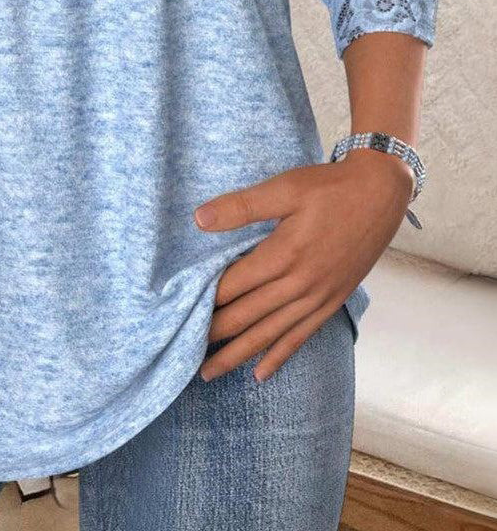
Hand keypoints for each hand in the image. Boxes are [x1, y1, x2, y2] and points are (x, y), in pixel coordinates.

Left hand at [194, 148, 413, 381]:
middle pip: (246, 316)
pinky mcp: (333, 301)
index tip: (178, 315)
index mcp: (283, 254)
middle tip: (182, 353)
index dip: (204, 300)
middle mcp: (300, 283)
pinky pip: (301, 336)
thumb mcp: (284, 188)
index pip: (233, 285)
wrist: (381, 193)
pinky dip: (279, 355)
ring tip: (210, 373)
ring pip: (270, 334)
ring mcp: (318, 297)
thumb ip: (242, 206)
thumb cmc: (329, 187)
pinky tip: (261, 373)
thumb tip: (199, 219)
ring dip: (238, 354)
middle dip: (213, 335)